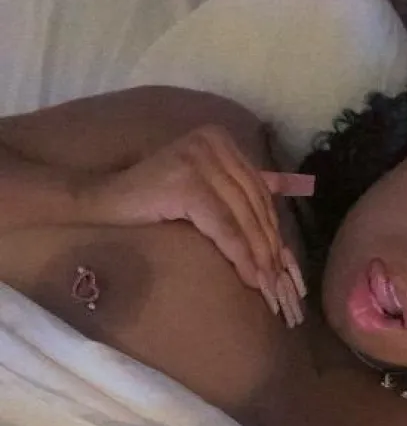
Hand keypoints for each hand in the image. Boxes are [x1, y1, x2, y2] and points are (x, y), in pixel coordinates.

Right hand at [87, 125, 314, 325]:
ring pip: (242, 217)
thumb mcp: (201, 188)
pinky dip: (239, 255)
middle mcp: (213, 142)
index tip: (284, 264)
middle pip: (254, 204)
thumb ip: (235, 189)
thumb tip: (282, 196)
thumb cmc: (149, 200)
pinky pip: (223, 227)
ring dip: (259, 257)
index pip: (258, 190)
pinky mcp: (187, 183)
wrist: (102, 201)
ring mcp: (199, 160)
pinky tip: (249, 278)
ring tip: (268, 287)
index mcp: (220, 139)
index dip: (274, 229)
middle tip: (281, 282)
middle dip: (270, 247)